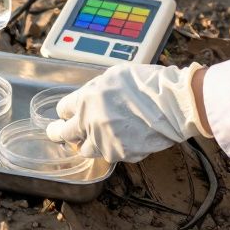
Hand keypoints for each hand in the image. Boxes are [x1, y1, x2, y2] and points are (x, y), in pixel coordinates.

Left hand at [45, 63, 209, 163]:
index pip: (63, 109)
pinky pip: (110, 154)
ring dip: (87, 143)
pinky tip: (123, 137)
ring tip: (94, 137)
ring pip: (85, 150)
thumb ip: (94, 90)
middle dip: (60, 132)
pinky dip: (112, 147)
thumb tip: (88, 98)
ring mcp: (104, 141)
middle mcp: (90, 123)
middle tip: (58, 132)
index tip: (66, 113)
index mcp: (86, 99)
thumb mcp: (113, 75)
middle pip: (64, 134)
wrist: (172, 104)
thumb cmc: (147, 84)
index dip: (66, 110)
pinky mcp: (120, 154)